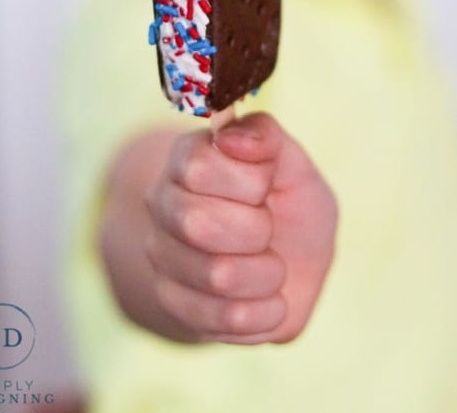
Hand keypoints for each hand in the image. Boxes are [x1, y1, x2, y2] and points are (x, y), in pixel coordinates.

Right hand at [145, 112, 337, 343]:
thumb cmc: (288, 203)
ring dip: (267, 273)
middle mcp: (163, 203)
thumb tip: (229, 137)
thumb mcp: (293, 163)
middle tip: (268, 226)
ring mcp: (163, 257)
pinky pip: (226, 319)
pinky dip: (266, 311)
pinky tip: (269, 297)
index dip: (249, 181)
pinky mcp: (176, 305)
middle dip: (257, 229)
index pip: (198, 167)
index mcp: (188, 158)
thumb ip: (265, 138)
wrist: (288, 262)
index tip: (266, 185)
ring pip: (216, 276)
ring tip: (271, 264)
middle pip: (197, 224)